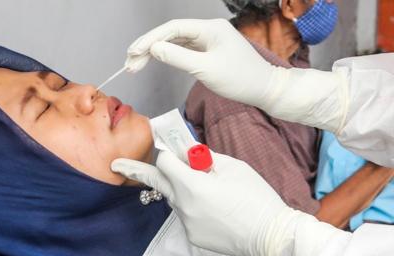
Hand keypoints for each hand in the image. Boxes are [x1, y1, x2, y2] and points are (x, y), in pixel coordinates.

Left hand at [112, 151, 349, 255]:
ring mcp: (187, 223)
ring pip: (175, 198)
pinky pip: (187, 215)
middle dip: (136, 170)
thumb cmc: (256, 197)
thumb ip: (205, 158)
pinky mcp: (193, 235)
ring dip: (180, 188)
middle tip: (117, 165)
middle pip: (157, 181)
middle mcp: (183, 205)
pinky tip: (215, 209)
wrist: (271, 234)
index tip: (163, 144)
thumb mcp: (233, 168)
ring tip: (207, 189)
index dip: (167, 151)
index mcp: (192, 185)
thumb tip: (187, 152)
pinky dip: (194, 207)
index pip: (165, 162)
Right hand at [124, 19, 274, 108]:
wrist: (264, 88)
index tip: (134, 52)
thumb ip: (178, 57)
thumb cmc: (239, 79)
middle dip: (149, 47)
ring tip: (135, 66)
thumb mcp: (206, 69)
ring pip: (175, 42)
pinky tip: (155, 62)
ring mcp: (208, 39)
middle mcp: (208, 30)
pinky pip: (184, 49)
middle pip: (171, 34)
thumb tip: (154, 49)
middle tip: (130, 63)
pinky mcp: (209, 50)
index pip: (172, 28)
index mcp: (209, 28)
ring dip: (156, 53)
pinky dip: (168, 56)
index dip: (150, 39)